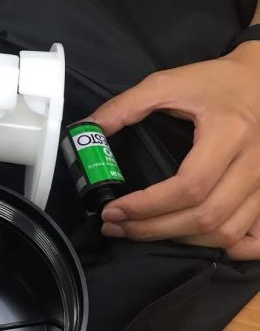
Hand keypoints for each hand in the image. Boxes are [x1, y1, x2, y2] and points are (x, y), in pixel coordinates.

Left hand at [89, 41, 259, 259]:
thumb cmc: (215, 82)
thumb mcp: (167, 83)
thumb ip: (125, 106)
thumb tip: (87, 130)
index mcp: (229, 133)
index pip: (189, 186)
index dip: (147, 206)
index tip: (113, 210)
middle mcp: (255, 164)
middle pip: (206, 217)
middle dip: (154, 229)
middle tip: (117, 226)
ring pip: (228, 233)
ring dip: (181, 241)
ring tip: (142, 231)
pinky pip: (254, 238)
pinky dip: (227, 248)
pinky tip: (194, 241)